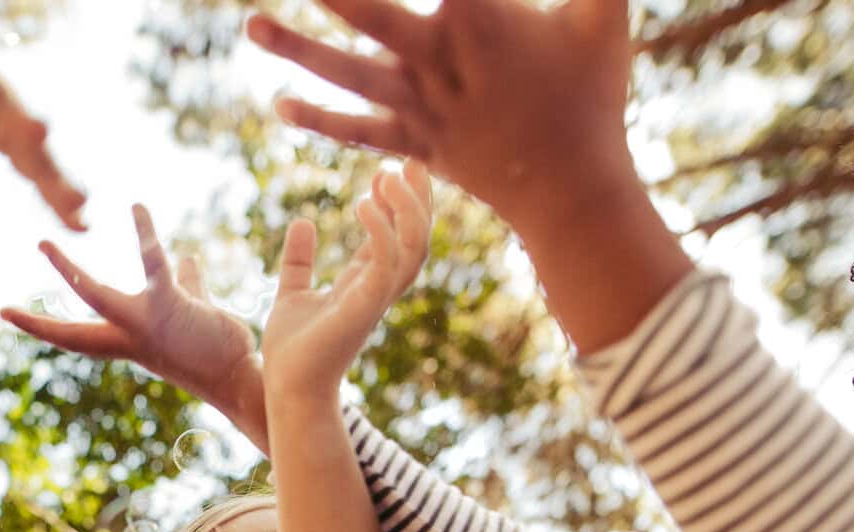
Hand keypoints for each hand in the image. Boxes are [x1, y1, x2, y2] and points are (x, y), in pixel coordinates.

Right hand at [1, 205, 269, 449]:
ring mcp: (144, 324)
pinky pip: (152, 264)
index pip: (76, 336)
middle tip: (1, 312)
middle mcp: (128, 338)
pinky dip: (144, 233)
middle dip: (36, 325)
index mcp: (128, 340)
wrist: (242, 374)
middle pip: (72, 335)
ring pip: (95, 296)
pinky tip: (136, 208)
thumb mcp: (194, 311)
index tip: (8, 315)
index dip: (41, 328)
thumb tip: (186, 259)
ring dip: (66, 273)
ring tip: (42, 245)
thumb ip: (186, 284)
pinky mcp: (169, 306)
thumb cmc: (219, 347)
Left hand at [249, 0, 634, 235]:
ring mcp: (423, 107)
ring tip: (250, 25)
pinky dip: (319, 120)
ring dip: (296, 50)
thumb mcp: (604, 17)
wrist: (572, 192)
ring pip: (350, 74)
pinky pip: (358, 132)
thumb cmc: (592, 94)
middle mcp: (442, 62)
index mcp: (483, 21)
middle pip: (373, 16)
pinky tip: (279, 104)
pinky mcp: (415, 143)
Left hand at [262, 164, 432, 403]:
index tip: (389, 169)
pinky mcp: (364, 308)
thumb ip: (299, 260)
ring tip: (388, 174)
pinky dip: (382, 231)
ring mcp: (375, 299)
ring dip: (408, 209)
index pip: (397, 237)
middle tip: (408, 160)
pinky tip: (364, 203)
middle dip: (419, 199)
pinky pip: (387, 263)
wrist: (287, 388)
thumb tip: (301, 222)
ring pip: (414, 248)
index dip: (398, 203)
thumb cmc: (291, 350)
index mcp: (365, 284)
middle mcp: (378, 290)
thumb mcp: (292, 292)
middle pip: (418, 238)